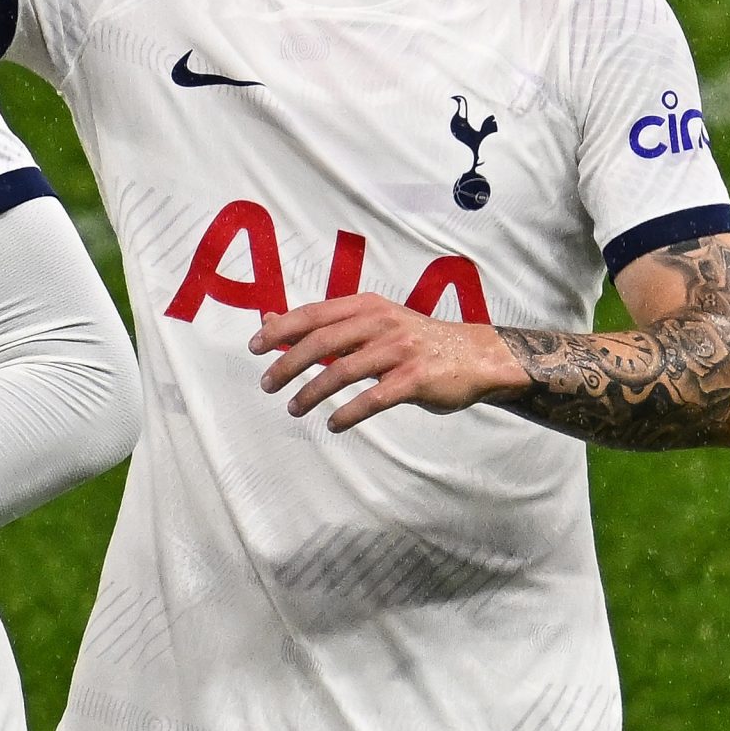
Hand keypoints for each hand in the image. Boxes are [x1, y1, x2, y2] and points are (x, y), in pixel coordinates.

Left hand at [249, 293, 528, 432]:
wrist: (476, 355)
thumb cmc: (415, 340)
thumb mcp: (372, 321)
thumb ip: (326, 323)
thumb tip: (270, 321)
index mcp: (367, 306)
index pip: (314, 314)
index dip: (280, 329)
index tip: (254, 347)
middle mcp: (381, 323)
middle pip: (322, 342)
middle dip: (288, 363)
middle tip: (267, 385)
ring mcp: (400, 350)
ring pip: (342, 371)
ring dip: (312, 393)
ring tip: (293, 408)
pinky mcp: (415, 379)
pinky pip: (373, 398)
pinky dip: (348, 413)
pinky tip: (333, 424)